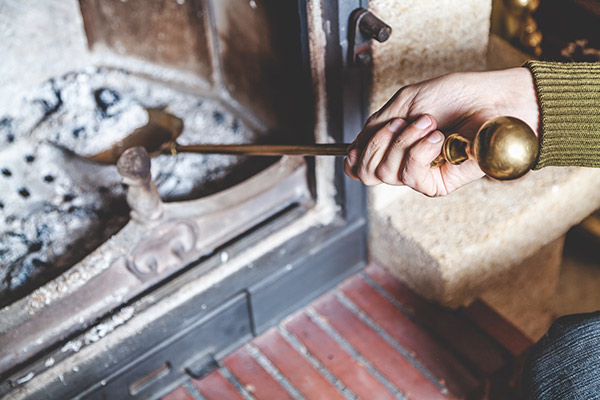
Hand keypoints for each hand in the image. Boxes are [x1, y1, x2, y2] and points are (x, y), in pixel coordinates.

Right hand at [344, 67, 538, 195]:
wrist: (493, 100)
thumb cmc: (458, 95)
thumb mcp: (406, 102)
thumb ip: (376, 126)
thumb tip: (353, 151)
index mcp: (395, 144)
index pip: (362, 166)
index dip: (354, 160)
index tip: (355, 149)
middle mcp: (405, 162)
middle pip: (368, 172)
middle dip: (379, 143)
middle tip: (403, 122)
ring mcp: (422, 174)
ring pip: (386, 174)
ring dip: (404, 142)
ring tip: (428, 124)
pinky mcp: (438, 183)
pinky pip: (411, 175)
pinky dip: (418, 151)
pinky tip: (435, 138)